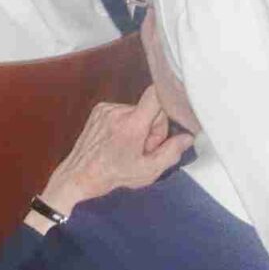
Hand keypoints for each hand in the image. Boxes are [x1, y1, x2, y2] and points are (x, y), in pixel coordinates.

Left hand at [39, 86, 191, 220]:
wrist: (81, 174)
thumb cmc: (113, 175)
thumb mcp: (149, 170)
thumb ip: (171, 152)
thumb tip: (187, 137)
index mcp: (131, 125)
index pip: (155, 95)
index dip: (168, 99)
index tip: (174, 110)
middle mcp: (118, 112)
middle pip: (151, 108)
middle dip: (154, 127)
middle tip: (145, 148)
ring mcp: (106, 108)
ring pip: (138, 110)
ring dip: (140, 126)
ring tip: (130, 147)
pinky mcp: (99, 109)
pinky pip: (124, 111)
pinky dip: (127, 123)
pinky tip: (120, 140)